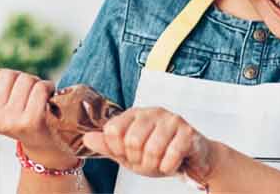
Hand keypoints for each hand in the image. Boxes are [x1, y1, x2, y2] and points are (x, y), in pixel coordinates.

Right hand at [0, 65, 79, 168]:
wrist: (41, 141)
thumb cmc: (17, 117)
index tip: (6, 85)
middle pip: (6, 74)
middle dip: (18, 78)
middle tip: (24, 92)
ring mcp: (11, 120)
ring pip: (25, 79)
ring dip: (34, 82)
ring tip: (34, 96)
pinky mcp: (31, 120)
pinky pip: (40, 87)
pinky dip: (48, 87)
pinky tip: (47, 98)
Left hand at [82, 107, 216, 179]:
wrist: (193, 160)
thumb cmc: (160, 153)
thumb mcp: (129, 153)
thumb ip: (108, 146)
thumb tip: (86, 139)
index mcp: (135, 114)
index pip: (112, 130)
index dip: (117, 150)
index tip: (127, 155)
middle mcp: (152, 112)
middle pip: (132, 142)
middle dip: (138, 161)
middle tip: (148, 162)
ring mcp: (172, 120)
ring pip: (152, 150)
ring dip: (155, 166)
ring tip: (160, 163)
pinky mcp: (188, 132)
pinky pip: (171, 156)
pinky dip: (169, 167)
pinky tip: (172, 164)